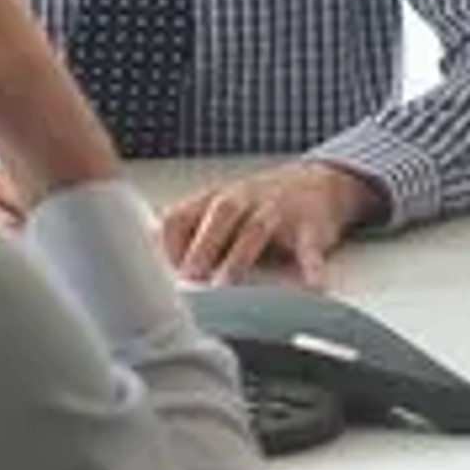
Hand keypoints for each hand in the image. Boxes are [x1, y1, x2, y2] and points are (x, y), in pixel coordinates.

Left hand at [157, 161, 382, 288]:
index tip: (163, 275)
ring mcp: (278, 211)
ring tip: (226, 286)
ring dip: (238, 260)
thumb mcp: (223, 209)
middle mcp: (244, 199)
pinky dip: (311, 269)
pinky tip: (310, 288)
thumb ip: (191, 233)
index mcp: (215, 199)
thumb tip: (149, 262)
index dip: (168, 244)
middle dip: (200, 249)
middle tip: (188, 281)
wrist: (320, 181)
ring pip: (255, 230)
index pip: (181, 215)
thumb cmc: (261, 203)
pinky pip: (309, 249)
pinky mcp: (311, 228)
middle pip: (218, 216)